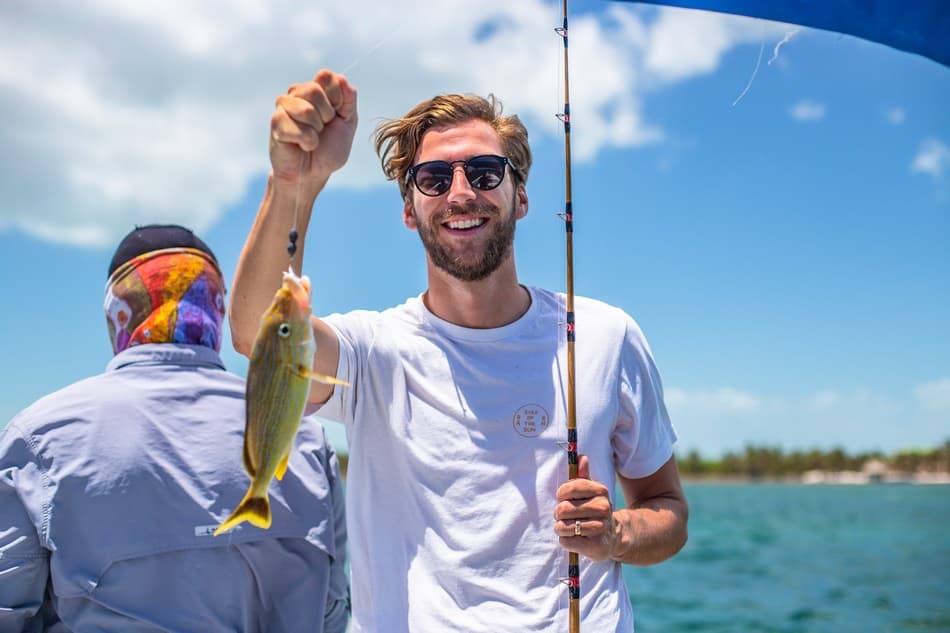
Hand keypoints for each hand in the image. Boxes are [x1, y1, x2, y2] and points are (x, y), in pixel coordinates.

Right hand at [270, 69, 357, 185]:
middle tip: (322, 129)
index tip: (336, 115)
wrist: (313, 173)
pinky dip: (307, 142)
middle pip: (315, 90)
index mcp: (315, 90)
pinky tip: (301, 145)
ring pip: (306, 110)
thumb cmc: (329, 149)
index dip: (337, 97)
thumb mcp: (348, 123)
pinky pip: (297, 129)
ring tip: (312, 137)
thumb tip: (342, 78)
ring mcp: (284, 107)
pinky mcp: (276, 123)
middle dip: (326, 116)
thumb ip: (349, 100)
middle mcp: (297, 94)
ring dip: (316, 130)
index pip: (325, 76)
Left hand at [553, 455, 617, 561]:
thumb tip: (582, 457)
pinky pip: (566, 541)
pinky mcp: (595, 545)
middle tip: (564, 516)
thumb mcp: (591, 492)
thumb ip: (583, 475)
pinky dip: (565, 541)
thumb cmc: (595, 510)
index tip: (563, 498)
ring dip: (560, 528)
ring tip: (568, 528)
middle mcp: (602, 508)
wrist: (613, 536)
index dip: (561, 495)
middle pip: (563, 509)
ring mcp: (600, 527)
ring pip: (563, 526)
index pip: (568, 489)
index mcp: (600, 491)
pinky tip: (574, 539)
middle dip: (558, 514)